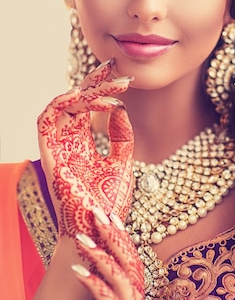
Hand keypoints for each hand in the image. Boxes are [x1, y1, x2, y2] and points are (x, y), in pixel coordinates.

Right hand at [37, 60, 134, 239]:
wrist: (99, 230)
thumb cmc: (108, 202)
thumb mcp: (122, 162)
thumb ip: (120, 136)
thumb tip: (120, 107)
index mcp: (84, 143)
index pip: (90, 107)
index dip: (101, 87)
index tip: (121, 74)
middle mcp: (69, 142)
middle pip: (78, 102)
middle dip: (95, 83)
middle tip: (116, 70)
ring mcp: (59, 148)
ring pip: (63, 107)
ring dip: (83, 92)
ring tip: (108, 84)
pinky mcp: (50, 155)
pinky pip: (46, 123)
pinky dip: (60, 105)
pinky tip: (82, 96)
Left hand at [72, 211, 143, 299]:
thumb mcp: (118, 295)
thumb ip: (112, 281)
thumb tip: (99, 260)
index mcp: (137, 284)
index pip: (132, 254)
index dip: (122, 233)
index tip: (112, 214)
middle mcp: (137, 291)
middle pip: (128, 258)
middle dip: (112, 233)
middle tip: (97, 213)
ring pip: (118, 273)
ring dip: (99, 254)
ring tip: (81, 238)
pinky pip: (105, 296)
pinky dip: (93, 282)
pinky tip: (77, 271)